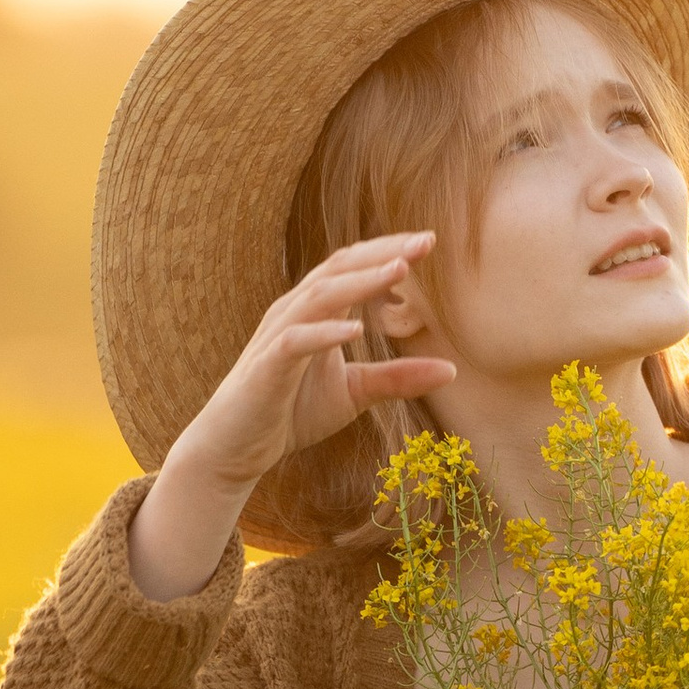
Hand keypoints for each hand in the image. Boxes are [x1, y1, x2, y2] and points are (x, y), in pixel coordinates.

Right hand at [127, 235, 456, 598]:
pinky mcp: (266, 368)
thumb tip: (452, 370)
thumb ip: (398, 378)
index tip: (430, 241)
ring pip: (320, 296)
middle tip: (425, 241)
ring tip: (398, 271)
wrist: (235, 447)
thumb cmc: (292, 412)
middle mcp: (295, 311)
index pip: (354, 267)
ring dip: (360, 283)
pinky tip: (354, 331)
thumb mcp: (355, 393)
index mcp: (315, 310)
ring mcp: (278, 336)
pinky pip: (295, 342)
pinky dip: (324, 333)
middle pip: (340, 268)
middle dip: (382, 253)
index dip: (389, 252)